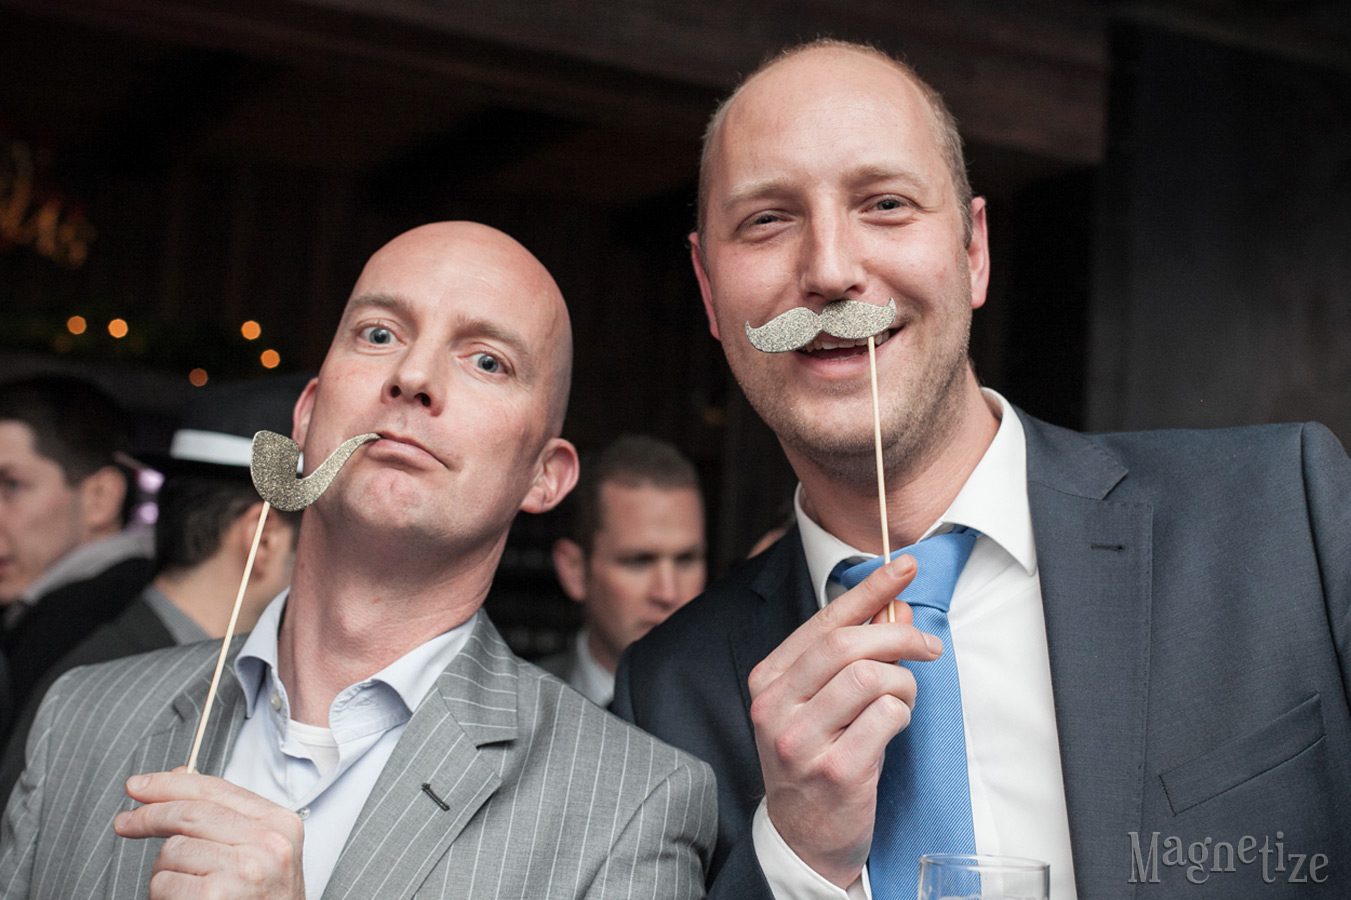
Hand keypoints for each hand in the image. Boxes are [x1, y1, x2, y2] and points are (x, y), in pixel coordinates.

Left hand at [113, 768, 305, 899]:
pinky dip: (164, 896)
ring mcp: (243, 870)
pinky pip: (164, 884)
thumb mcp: (259, 852)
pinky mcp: (216, 896)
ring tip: (187, 889)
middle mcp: (266, 843)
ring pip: (173, 851)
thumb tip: (179, 777)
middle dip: (149, 816)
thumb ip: (224, 815)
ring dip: (166, 872)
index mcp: (279, 825)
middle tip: (126, 823)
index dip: (170, 784)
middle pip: (189, 813)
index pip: (216, 789)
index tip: (140, 786)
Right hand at [747, 555, 941, 888]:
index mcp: (769, 680)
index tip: (905, 566)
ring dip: (903, 683)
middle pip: (847, 644)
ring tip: (903, 698)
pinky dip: (902, 715)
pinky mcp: (835, 771)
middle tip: (929, 646)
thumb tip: (895, 608)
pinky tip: (893, 728)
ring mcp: (802, 741)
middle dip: (900, 636)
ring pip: (871, 678)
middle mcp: (776, 707)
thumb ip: (850, 654)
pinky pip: (887, 718)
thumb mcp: (821, 701)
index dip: (870, 589)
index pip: (825, 620)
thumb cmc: (815, 757)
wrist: (803, 835)